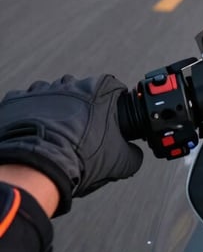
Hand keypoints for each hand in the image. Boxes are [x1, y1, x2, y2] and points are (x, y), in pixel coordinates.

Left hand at [0, 75, 142, 215]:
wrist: (38, 168)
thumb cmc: (82, 159)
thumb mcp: (121, 162)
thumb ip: (134, 155)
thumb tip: (135, 156)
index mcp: (102, 89)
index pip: (115, 89)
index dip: (113, 108)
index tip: (109, 123)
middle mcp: (73, 83)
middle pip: (83, 90)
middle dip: (84, 107)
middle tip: (82, 131)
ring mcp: (43, 89)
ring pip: (54, 94)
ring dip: (57, 108)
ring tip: (57, 133)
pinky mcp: (18, 100)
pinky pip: (26, 102)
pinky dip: (31, 114)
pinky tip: (37, 132)